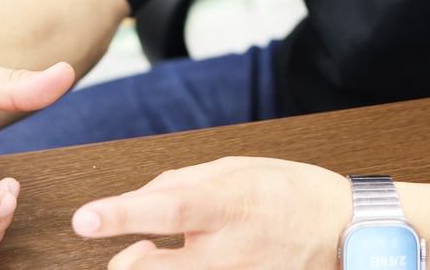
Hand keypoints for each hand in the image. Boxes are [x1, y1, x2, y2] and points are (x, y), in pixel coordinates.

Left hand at [71, 156, 350, 269]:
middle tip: (134, 250)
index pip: (166, 210)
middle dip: (126, 263)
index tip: (85, 218)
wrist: (344, 233)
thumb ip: (179, 182)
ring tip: (165, 257)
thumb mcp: (236, 169)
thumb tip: (133, 200)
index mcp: (228, 204)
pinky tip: (196, 262)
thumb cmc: (290, 193)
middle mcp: (228, 251)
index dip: (121, 215)